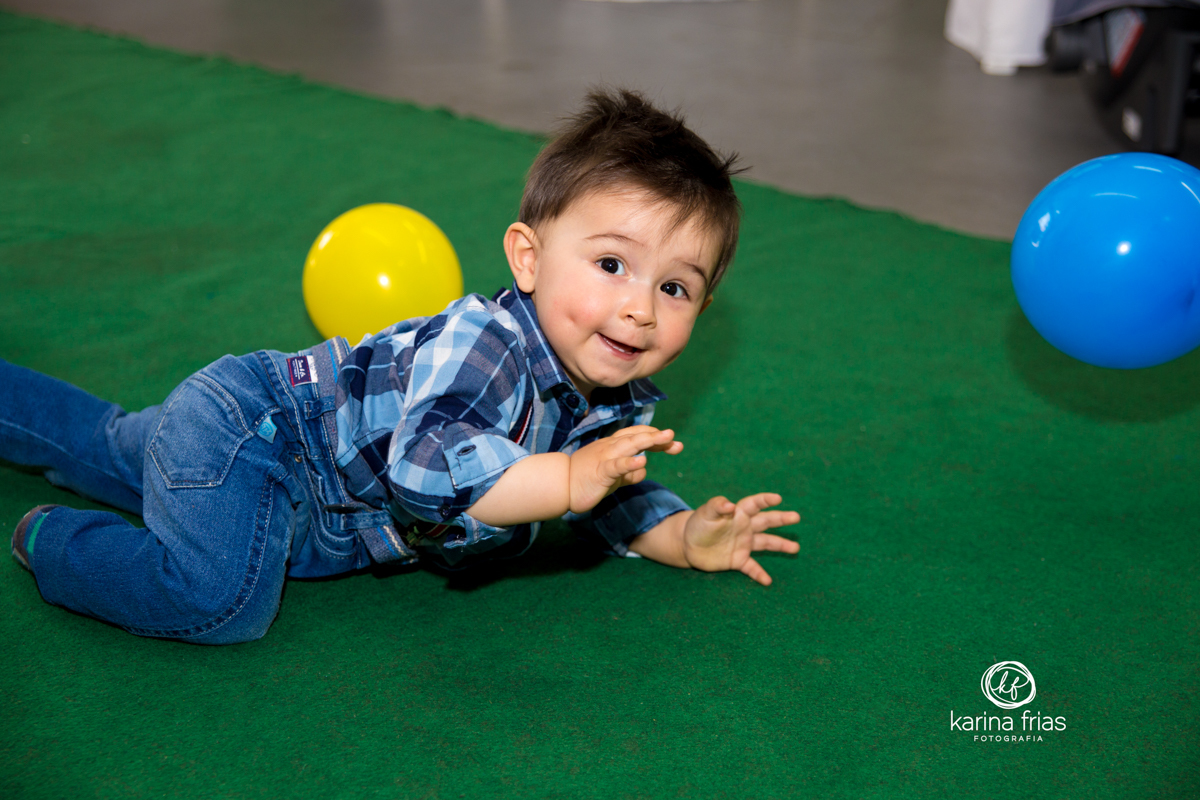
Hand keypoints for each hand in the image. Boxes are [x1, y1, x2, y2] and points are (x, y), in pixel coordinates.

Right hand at [568, 426, 682, 513]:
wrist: (560, 485)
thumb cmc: (586, 480)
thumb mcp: (612, 476)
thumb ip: (628, 473)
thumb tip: (642, 471)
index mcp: (613, 446)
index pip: (637, 436)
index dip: (656, 438)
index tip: (674, 444)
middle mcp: (610, 447)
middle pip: (636, 436)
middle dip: (657, 436)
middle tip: (674, 437)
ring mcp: (604, 457)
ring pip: (629, 445)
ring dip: (648, 441)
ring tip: (665, 438)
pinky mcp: (600, 472)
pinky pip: (616, 466)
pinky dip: (629, 463)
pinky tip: (642, 462)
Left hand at [682, 493, 800, 585]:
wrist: (689, 545)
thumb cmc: (698, 524)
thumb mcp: (705, 513)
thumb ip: (717, 506)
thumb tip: (731, 505)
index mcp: (738, 514)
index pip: (754, 504)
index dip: (765, 500)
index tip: (778, 498)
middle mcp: (745, 528)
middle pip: (766, 522)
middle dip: (781, 519)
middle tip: (796, 517)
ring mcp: (743, 544)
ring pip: (765, 543)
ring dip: (780, 545)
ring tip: (795, 548)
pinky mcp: (738, 560)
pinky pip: (751, 567)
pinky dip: (759, 574)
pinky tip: (768, 581)